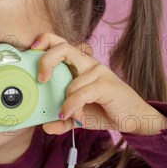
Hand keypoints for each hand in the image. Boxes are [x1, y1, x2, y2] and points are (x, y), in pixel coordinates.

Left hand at [31, 32, 166, 135]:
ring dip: (66, 101)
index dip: (45, 41)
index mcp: (79, 65)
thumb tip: (46, 126)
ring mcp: (98, 72)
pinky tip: (73, 116)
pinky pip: (81, 93)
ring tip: (68, 114)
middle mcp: (88, 64)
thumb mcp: (79, 116)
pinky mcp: (106, 85)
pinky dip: (72, 106)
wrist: (134, 118)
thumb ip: (62, 120)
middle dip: (47, 60)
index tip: (32, 50)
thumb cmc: (106, 110)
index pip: (60, 44)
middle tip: (41, 79)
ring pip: (71, 81)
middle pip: (64, 47)